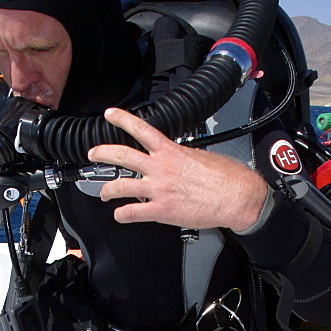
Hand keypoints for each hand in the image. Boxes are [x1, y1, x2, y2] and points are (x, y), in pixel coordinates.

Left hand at [87, 107, 267, 232]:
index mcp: (172, 152)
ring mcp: (159, 189)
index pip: (142, 130)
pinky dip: (122, 215)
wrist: (237, 197)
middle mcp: (161, 168)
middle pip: (123, 156)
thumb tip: (181, 159)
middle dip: (103, 153)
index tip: (110, 115)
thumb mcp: (203, 156)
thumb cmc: (227, 178)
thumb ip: (184, 157)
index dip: (122, 120)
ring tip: (102, 192)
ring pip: (122, 186)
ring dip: (107, 189)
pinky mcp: (161, 210)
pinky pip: (134, 213)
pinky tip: (120, 216)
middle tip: (93, 153)